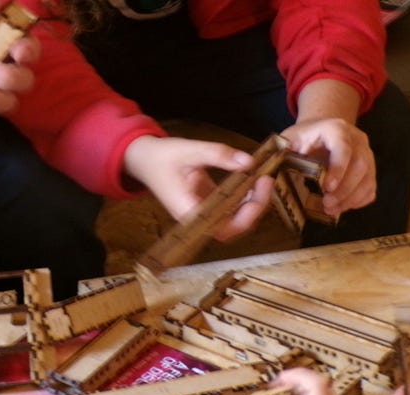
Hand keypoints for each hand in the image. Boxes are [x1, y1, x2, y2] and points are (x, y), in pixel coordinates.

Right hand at [123, 135, 273, 242]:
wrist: (144, 160)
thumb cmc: (161, 157)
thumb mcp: (189, 150)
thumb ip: (218, 154)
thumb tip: (249, 162)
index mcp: (189, 211)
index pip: (222, 228)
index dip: (245, 216)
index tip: (258, 188)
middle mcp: (198, 218)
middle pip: (233, 228)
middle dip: (255, 209)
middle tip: (265, 180)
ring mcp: (203, 213)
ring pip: (235, 220)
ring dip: (253, 204)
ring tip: (263, 179)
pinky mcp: (208, 205)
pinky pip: (231, 209)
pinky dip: (245, 198)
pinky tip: (254, 180)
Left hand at [281, 118, 374, 218]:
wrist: (321, 130)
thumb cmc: (303, 137)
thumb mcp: (290, 138)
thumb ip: (284, 153)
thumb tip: (274, 175)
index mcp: (336, 129)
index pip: (343, 147)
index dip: (338, 168)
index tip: (327, 187)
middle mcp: (357, 139)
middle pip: (360, 165)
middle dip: (344, 189)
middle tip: (327, 205)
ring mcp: (367, 154)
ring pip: (368, 178)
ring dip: (351, 198)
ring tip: (332, 210)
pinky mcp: (369, 168)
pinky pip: (370, 186)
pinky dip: (359, 200)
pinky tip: (343, 207)